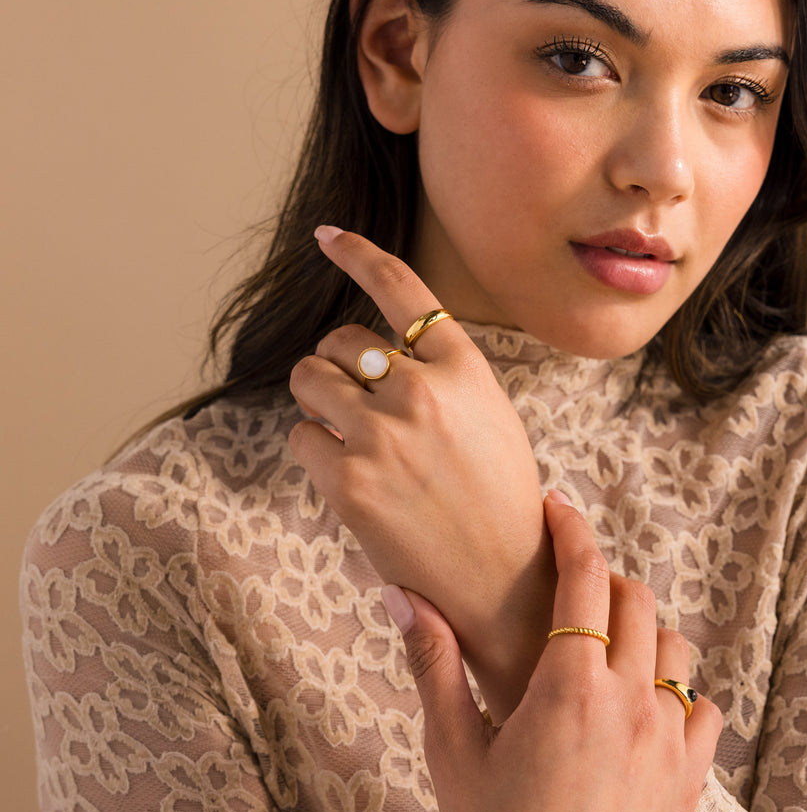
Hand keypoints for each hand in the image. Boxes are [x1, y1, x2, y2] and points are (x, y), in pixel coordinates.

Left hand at [289, 227, 555, 719]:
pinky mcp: (348, 481)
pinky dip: (315, 450)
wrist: (502, 577)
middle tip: (362, 406)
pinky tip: (349, 476)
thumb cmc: (498, 492)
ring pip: (309, 378)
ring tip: (350, 434)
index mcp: (464, 366)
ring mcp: (382, 435)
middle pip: (340, 339)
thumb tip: (377, 350)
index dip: (357, 253)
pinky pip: (300, 435)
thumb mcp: (489, 411)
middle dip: (341, 366)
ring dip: (319, 400)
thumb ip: (440, 372)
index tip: (325, 235)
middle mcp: (423, 390)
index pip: (401, 286)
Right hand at [383, 491, 722, 811]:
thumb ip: (434, 665)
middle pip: (638, 600)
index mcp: (571, 688)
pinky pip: (704, 709)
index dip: (573, 532)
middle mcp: (631, 704)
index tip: (557, 510)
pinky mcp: (688, 780)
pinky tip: (645, 704)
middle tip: (571, 584)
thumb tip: (403, 596)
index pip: (586, 577)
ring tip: (607, 641)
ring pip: (677, 648)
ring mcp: (668, 742)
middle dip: (605, 576)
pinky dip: (680, 691)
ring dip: (646, 630)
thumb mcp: (454, 751)